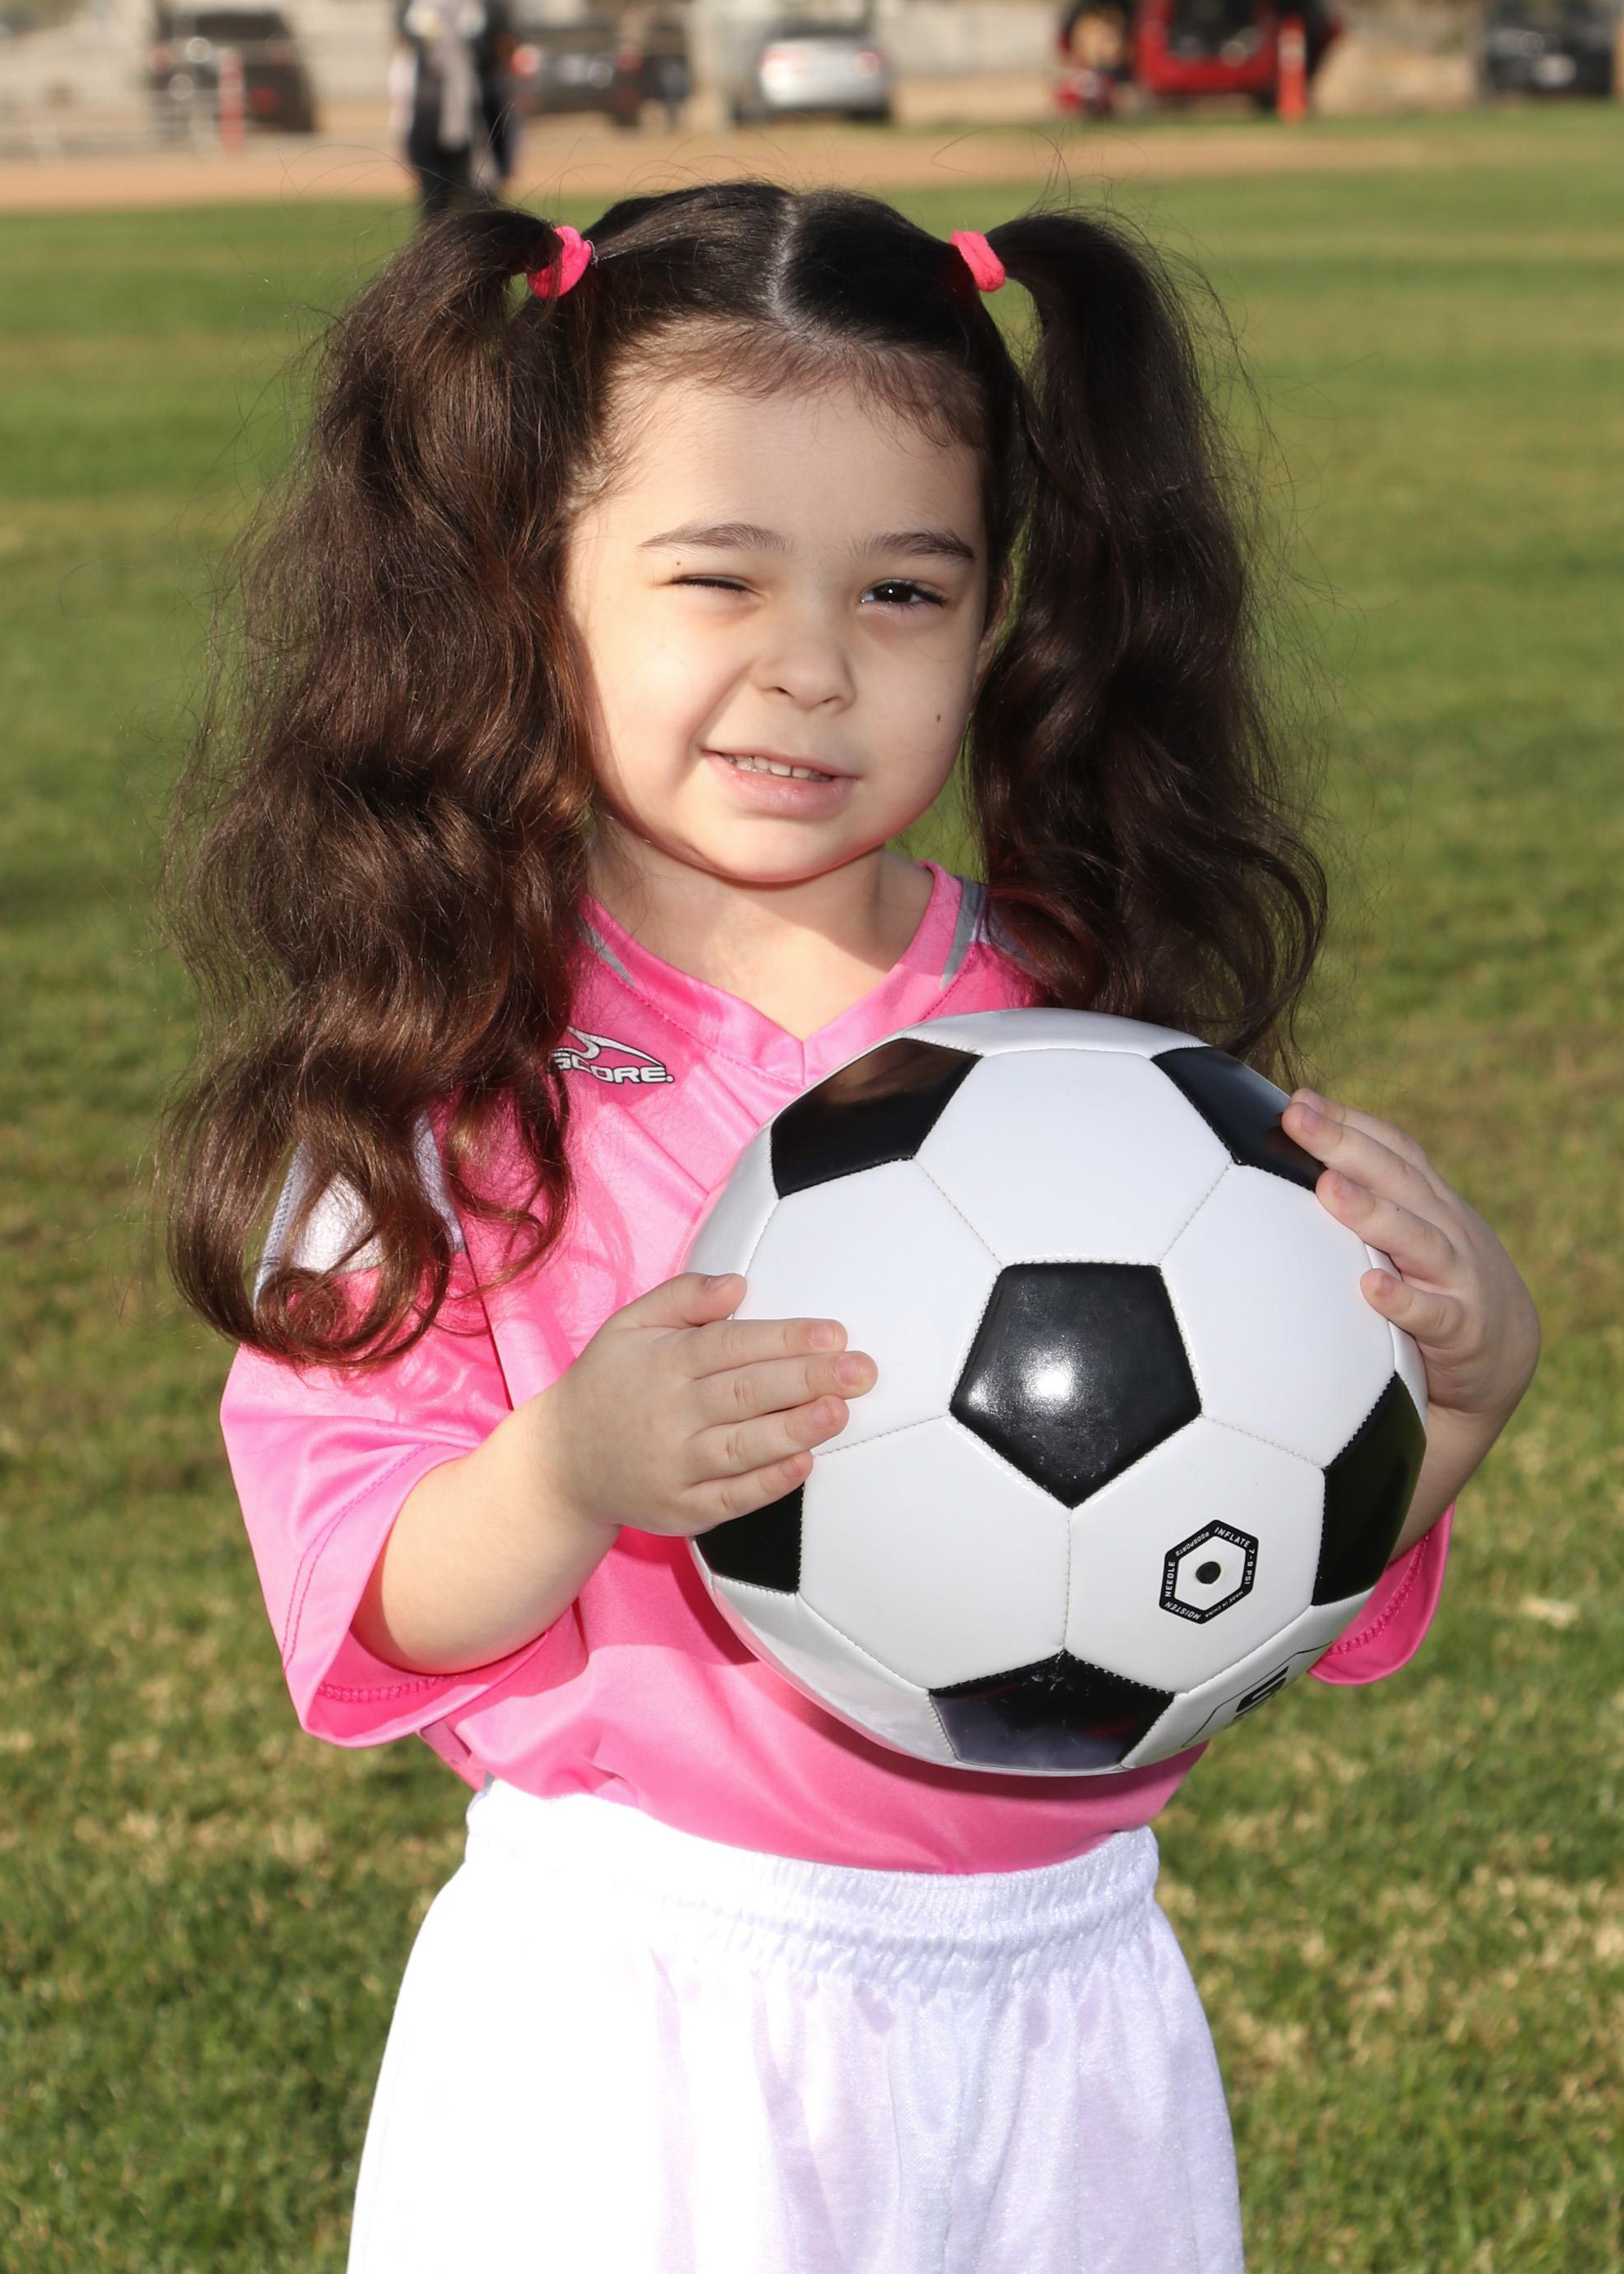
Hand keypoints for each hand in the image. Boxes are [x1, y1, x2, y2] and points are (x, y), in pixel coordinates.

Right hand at [538, 1271, 877, 1540]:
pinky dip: (768, 1483)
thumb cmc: (610, 1383)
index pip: (731, 1346)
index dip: (785, 1338)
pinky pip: (730, 1498)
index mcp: (663, 1363)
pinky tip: (804, 1463)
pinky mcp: (681, 1510)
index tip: (834, 1332)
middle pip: (746, 1393)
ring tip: (840, 1412)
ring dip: (795, 1429)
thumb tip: (738, 1285)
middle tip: (860, 1370)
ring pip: (743, 1447)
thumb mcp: (630, 1325)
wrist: (561, 1463)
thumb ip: (683, 1298)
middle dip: (807, 1380)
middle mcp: (669, 1415)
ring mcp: (674, 1467)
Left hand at [1283, 1088, 1540, 1534]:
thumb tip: (1282, 1170)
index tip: (1298, 1100)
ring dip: (1372, 1211)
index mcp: (1428, 1201)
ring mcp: (1459, 1276)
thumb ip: (1363, 1204)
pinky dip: (1405, 1301)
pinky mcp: (1465, 1329)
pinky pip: (1434, 1314)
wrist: (1508, 1354)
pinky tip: (1370, 1288)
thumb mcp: (1407, 1234)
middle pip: (1397, 1177)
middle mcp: (1445, 1227)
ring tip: (1328, 1187)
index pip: (1392, 1149)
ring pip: (1417, 1237)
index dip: (1349, 1122)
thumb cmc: (1435, 1283)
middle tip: (1298, 1118)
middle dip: (1345, 1144)